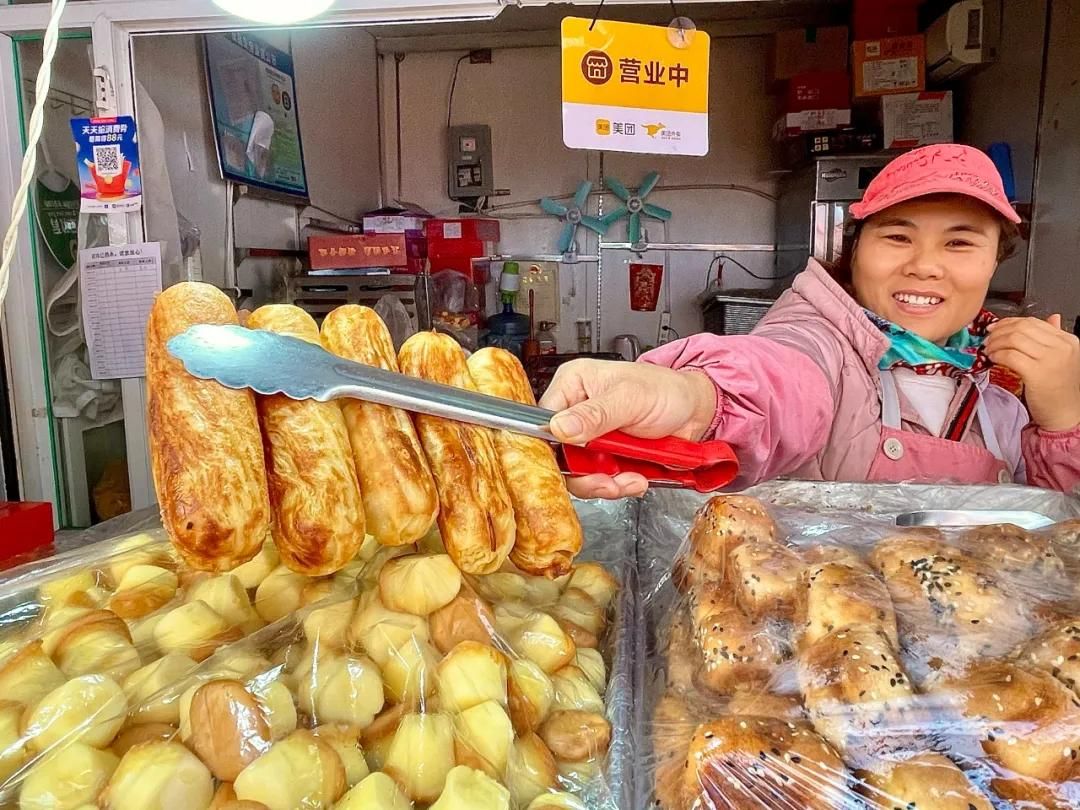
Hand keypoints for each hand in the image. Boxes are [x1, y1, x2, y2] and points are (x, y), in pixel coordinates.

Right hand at [538, 359, 717, 498]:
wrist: (696, 412)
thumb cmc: (666, 390)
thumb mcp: (630, 397)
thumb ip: (596, 413)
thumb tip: (561, 427)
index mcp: (574, 385)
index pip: (543, 420)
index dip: (553, 446)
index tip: (571, 462)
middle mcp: (577, 412)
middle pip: (560, 454)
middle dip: (585, 474)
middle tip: (607, 479)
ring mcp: (591, 438)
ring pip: (579, 473)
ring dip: (605, 483)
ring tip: (629, 478)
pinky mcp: (606, 458)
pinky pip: (600, 481)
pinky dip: (619, 485)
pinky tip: (636, 478)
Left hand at [986, 315, 1079, 431]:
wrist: (1066, 415)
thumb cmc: (1061, 390)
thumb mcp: (1063, 358)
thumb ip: (1054, 339)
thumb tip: (1052, 317)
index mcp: (1068, 340)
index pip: (1034, 322)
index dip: (1009, 323)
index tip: (996, 328)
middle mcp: (1061, 347)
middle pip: (1022, 327)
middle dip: (1000, 331)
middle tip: (988, 339)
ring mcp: (1050, 359)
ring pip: (1014, 339)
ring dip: (995, 343)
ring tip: (988, 350)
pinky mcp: (1037, 373)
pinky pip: (1010, 355)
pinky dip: (997, 355)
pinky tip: (992, 359)